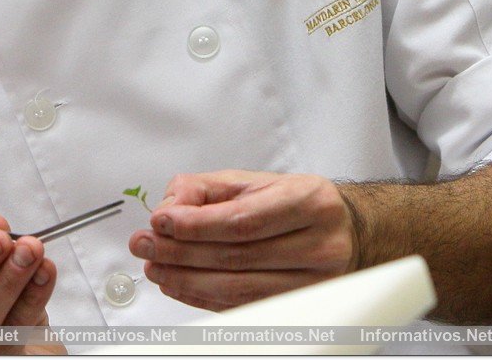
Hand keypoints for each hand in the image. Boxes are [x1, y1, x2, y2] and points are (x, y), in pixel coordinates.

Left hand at [128, 170, 357, 311]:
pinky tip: (178, 285)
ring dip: (185, 280)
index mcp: (310, 203)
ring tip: (155, 267)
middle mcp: (319, 246)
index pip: (243, 220)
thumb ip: (205, 188)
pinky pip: (242, 308)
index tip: (160, 222)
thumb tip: (169, 206)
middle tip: (145, 246)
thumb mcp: (253, 181)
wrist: (345, 234)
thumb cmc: (295, 204)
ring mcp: (314, 284)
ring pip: (237, 289)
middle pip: (236, 257)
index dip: (196, 224)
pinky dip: (202, 298)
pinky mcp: (300, 309)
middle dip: (180, 252)